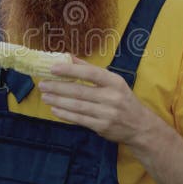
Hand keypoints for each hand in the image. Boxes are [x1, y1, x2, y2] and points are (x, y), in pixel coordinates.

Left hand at [38, 56, 153, 144]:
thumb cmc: (122, 99)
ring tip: (45, 96)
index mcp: (114, 82)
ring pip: (77, 106)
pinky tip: (55, 109)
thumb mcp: (113, 82)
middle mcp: (112, 97)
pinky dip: (65, 114)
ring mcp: (107, 113)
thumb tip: (69, 57)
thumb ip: (91, 70)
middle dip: (58, 87)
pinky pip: (79, 119)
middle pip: (80, 91)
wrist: (140, 126)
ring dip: (58, 101)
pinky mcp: (102, 127)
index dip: (71, 70)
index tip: (53, 68)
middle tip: (42, 84)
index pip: (91, 73)